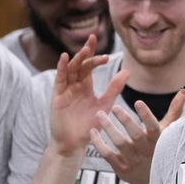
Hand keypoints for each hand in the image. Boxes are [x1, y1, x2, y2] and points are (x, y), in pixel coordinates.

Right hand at [51, 35, 128, 156]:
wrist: (74, 144)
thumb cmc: (89, 126)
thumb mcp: (105, 105)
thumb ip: (114, 88)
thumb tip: (128, 71)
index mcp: (85, 86)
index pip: (89, 66)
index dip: (95, 56)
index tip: (103, 49)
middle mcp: (74, 85)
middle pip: (80, 64)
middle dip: (86, 52)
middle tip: (93, 39)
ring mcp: (65, 90)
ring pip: (70, 69)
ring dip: (77, 58)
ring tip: (84, 49)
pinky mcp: (57, 97)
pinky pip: (59, 80)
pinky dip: (61, 68)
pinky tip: (65, 58)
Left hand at [90, 92, 184, 183]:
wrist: (151, 181)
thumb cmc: (160, 149)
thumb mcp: (169, 132)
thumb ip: (175, 111)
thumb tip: (184, 91)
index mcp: (159, 140)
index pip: (153, 127)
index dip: (146, 115)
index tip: (137, 102)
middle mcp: (146, 151)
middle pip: (135, 135)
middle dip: (125, 120)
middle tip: (114, 107)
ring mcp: (134, 161)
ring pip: (119, 143)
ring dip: (108, 128)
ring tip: (99, 114)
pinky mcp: (121, 169)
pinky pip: (107, 155)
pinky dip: (99, 143)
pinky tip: (93, 131)